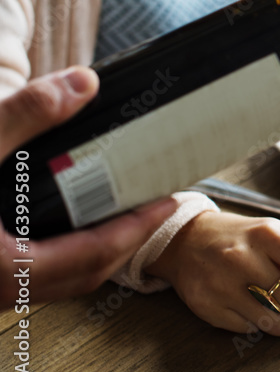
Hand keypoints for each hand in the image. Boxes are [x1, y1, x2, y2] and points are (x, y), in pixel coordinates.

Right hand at [0, 68, 178, 305]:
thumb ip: (25, 115)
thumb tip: (83, 84)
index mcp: (6, 267)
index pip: (96, 254)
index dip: (139, 228)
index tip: (171, 203)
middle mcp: (0, 288)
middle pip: (85, 272)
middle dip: (125, 238)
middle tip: (155, 204)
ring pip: (58, 277)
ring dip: (92, 247)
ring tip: (116, 209)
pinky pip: (33, 272)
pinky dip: (59, 249)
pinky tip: (62, 218)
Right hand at [146, 212, 279, 335]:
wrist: (186, 238)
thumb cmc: (241, 238)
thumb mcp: (274, 235)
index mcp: (271, 234)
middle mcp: (245, 256)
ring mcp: (223, 283)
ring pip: (277, 324)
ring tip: (263, 294)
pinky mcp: (207, 306)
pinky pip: (249, 330)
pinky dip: (253, 321)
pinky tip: (241, 299)